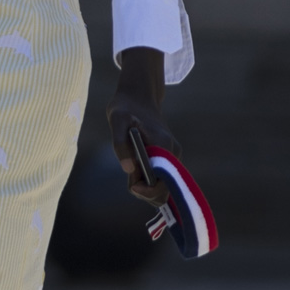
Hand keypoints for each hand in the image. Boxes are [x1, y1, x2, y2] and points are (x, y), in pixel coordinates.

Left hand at [105, 48, 177, 203]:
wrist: (137, 97)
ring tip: (131, 174)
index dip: (148, 190)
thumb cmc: (125, 108)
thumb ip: (121, 144)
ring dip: (147, 188)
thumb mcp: (117, 120)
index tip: (132, 185)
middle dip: (146, 192)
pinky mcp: (168, 157)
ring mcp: (172, 156)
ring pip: (164, 187)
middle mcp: (172, 153)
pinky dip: (148, 182)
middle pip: (166, 190)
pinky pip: (161, 179)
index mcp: (163, 146)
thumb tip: (129, 170)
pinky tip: (136, 172)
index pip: (164, 182)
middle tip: (130, 181)